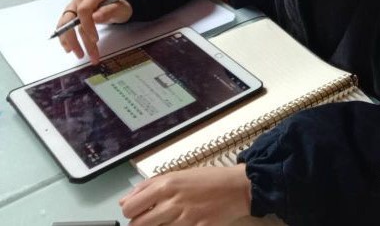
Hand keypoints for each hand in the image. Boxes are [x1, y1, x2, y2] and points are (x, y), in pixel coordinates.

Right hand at [56, 0, 132, 63]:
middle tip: (83, 54)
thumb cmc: (118, 6)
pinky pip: (64, 27)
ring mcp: (73, 6)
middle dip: (75, 39)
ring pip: (66, 26)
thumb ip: (109, 11)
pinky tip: (69, 48)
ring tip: (79, 54)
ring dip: (70, 42)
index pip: (84, 10)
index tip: (95, 39)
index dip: (87, 26)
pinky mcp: (71, 14)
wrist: (116, 5)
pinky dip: (66, 39)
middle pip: (70, 19)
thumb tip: (95, 17)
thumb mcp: (120, 8)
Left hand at [119, 166, 251, 225]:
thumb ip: (150, 186)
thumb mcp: (178, 174)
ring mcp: (185, 218)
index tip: (137, 212)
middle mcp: (173, 202)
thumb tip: (126, 199)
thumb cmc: (209, 180)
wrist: (238, 187)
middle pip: (138, 225)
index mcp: (167, 184)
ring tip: (169, 221)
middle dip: (141, 224)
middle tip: (151, 220)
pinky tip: (182, 224)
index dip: (131, 213)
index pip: (130, 207)